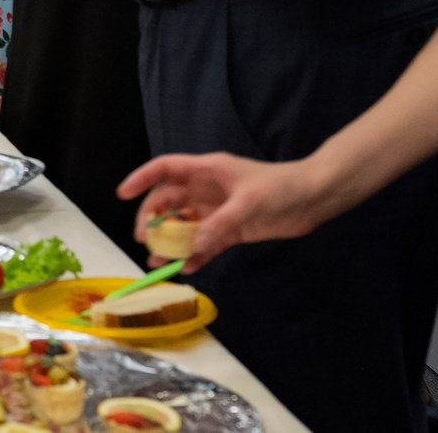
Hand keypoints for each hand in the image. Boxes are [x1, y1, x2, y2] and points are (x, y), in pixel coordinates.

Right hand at [118, 153, 335, 270]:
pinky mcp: (231, 231)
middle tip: (144, 239)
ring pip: (184, 225)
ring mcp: (218, 211)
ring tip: (156, 262)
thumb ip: (219, 225)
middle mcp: (206, 190)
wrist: (315, 198)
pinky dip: (195, 255)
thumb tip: (192, 249)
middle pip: (168, 201)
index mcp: (207, 171)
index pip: (165, 169)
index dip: (141, 179)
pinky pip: (206, 243)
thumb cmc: (281, 187)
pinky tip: (186, 268)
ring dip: (170, 242)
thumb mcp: (248, 203)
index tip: (122, 194)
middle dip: (153, 219)